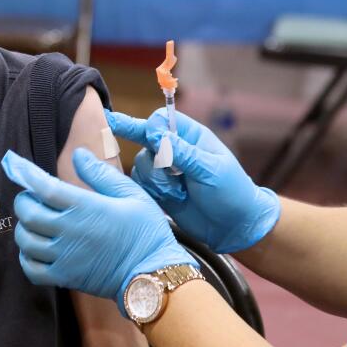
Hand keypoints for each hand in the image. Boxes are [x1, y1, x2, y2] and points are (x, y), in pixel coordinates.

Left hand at [1, 148, 195, 313]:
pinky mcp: (64, 278)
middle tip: (31, 198)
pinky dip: (26, 258)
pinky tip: (35, 250)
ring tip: (34, 223)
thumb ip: (100, 174)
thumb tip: (78, 154)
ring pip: (25, 240)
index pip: (45, 188)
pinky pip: (31, 269)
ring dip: (23, 228)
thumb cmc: (146, 232)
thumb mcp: (130, 195)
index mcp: (85, 207)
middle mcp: (69, 231)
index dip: (28, 176)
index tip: (19, 168)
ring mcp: (64, 257)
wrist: (154, 275)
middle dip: (24, 201)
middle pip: (28, 213)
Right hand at [107, 109, 280, 253]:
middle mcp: (174, 149)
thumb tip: (155, 134)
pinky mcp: (158, 187)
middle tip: (112, 127)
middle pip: (144, 139)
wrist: (233, 228)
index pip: (162, 119)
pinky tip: (172, 199)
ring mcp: (164, 169)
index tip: (152, 139)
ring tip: (177, 193)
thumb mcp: (210, 170)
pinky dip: (152, 190)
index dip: (152, 127)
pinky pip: (140, 182)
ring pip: (141, 163)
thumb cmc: (231, 193)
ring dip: (155, 179)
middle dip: (148, 154)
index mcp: (191, 136)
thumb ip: (182, 152)